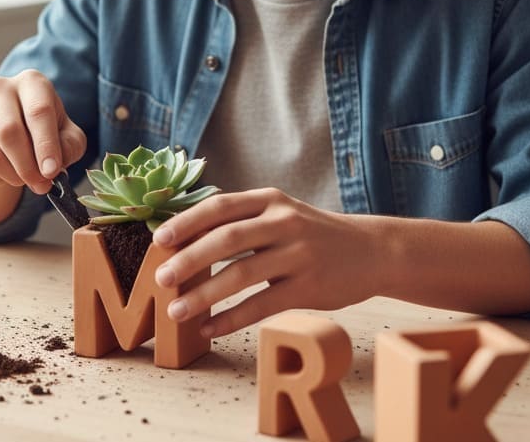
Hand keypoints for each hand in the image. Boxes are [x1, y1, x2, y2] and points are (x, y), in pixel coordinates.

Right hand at [0, 70, 87, 194]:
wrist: (10, 128)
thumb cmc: (44, 129)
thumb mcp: (67, 134)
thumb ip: (69, 146)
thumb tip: (52, 168)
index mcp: (31, 82)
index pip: (38, 112)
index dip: (46, 145)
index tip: (52, 172)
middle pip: (9, 132)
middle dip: (27, 166)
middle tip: (41, 185)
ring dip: (13, 176)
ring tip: (27, 179)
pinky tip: (7, 173)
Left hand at [151, 188, 384, 337]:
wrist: (371, 250)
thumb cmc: (311, 233)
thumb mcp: (280, 213)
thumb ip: (241, 220)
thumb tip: (183, 238)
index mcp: (269, 200)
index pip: (219, 207)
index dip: (186, 222)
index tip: (159, 239)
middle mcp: (283, 222)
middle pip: (226, 240)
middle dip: (188, 260)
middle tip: (161, 279)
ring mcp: (298, 255)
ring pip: (240, 276)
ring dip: (203, 296)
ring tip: (176, 311)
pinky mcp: (309, 287)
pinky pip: (262, 305)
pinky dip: (231, 319)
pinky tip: (210, 329)